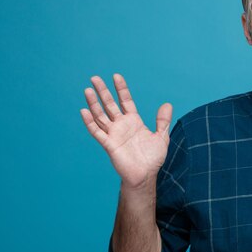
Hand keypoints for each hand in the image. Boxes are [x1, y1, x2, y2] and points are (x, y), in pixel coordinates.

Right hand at [80, 74, 172, 188]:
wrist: (145, 175)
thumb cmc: (152, 158)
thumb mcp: (161, 136)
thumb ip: (163, 121)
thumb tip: (167, 104)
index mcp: (134, 122)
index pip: (125, 101)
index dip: (121, 89)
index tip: (116, 76)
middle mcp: (121, 125)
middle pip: (110, 105)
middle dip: (103, 91)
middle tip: (95, 78)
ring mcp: (114, 134)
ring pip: (101, 115)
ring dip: (94, 103)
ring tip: (87, 90)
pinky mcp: (109, 144)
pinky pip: (97, 132)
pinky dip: (90, 122)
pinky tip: (84, 111)